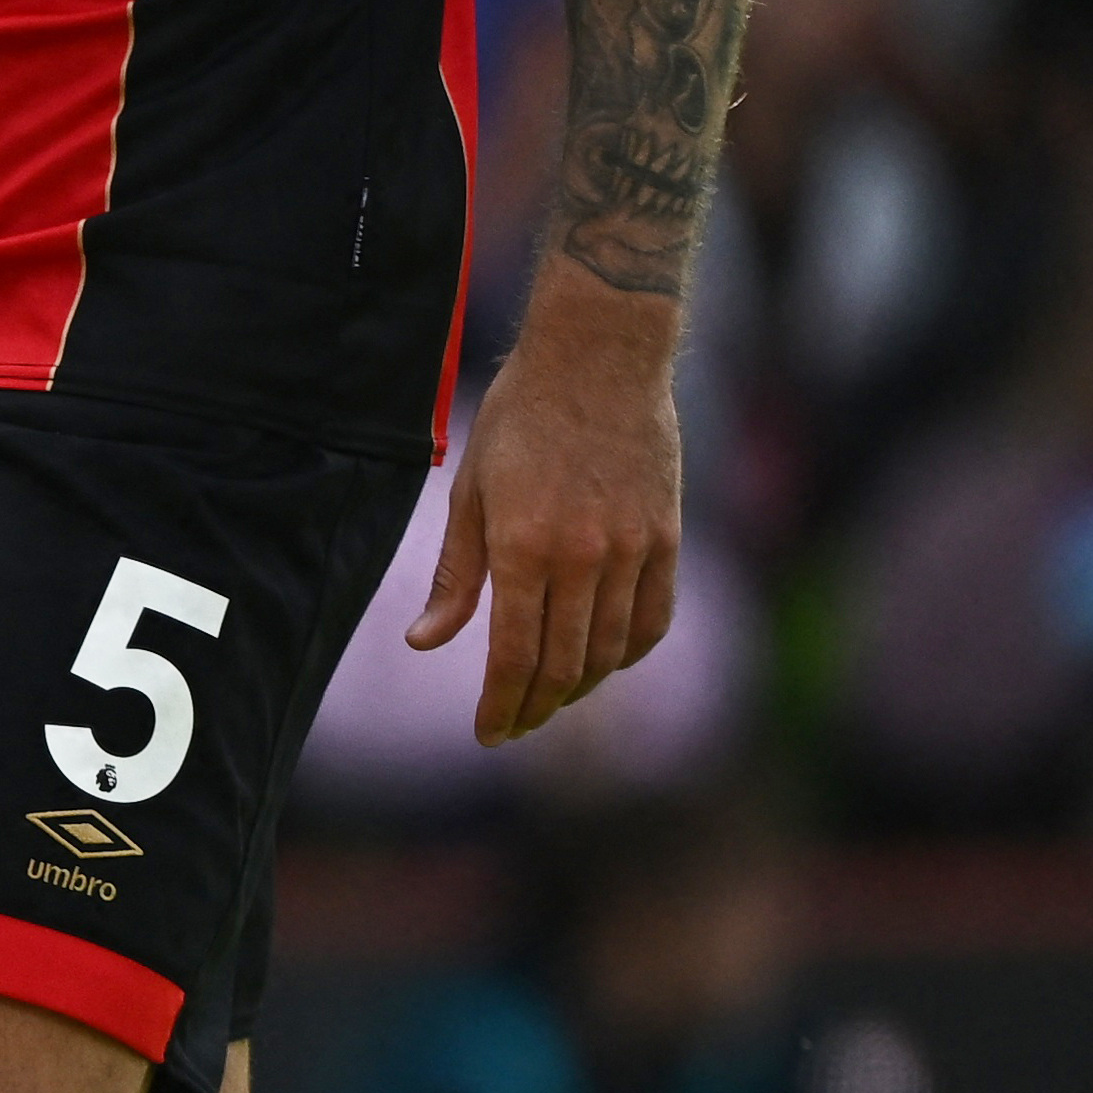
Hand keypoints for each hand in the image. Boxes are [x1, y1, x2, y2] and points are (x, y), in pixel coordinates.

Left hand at [409, 276, 679, 743]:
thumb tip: (424, 642)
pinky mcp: (668, 538)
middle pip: (566, 664)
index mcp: (524, 546)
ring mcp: (634, 548)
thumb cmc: (519, 419)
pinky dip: (629, 653)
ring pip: (612, 650)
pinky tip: (604, 663)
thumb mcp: (470, 491)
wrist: (600, 360)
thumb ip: (455, 574)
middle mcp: (584, 556)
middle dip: (535, 707)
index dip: (501, 704)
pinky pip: (654, 618)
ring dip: (581, 687)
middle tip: (512, 726)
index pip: (516, 655)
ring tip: (550, 699)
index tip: (487, 732)